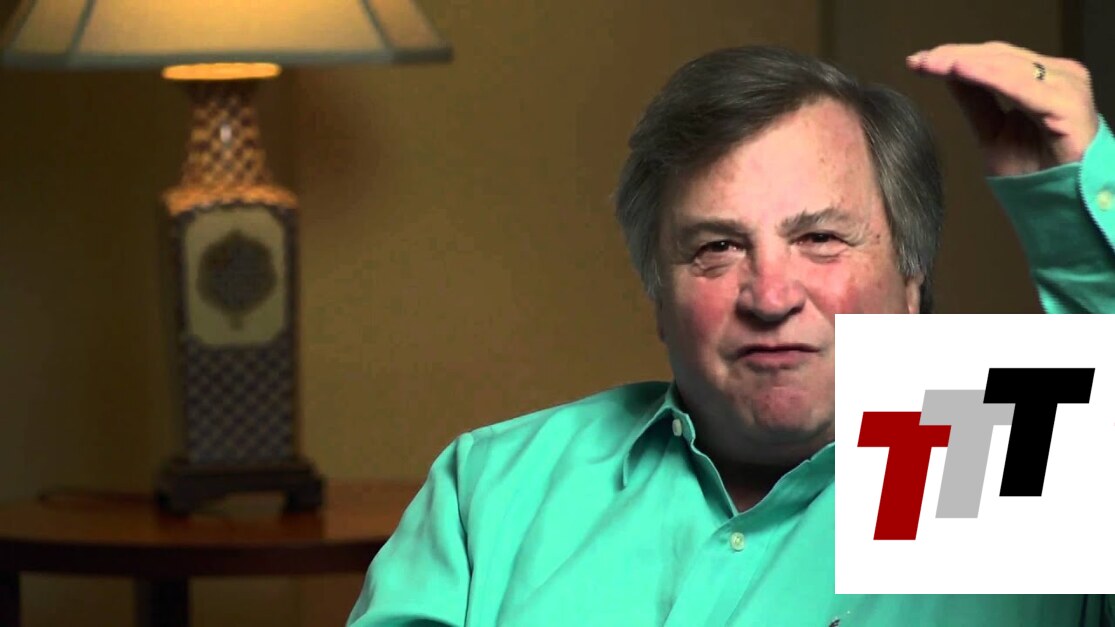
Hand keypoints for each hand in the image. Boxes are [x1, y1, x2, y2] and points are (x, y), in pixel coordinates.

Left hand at [906, 41, 1098, 175]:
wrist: (1063, 204)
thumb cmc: (1037, 173)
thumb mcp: (993, 133)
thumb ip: (976, 102)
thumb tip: (949, 72)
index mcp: (1041, 80)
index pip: (993, 59)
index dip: (954, 56)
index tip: (918, 62)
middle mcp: (1057, 77)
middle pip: (998, 57)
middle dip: (954, 57)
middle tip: (919, 61)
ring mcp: (1066, 87)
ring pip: (1007, 66)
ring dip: (965, 63)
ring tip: (934, 64)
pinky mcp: (1068, 105)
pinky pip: (1023, 87)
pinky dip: (990, 77)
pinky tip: (962, 71)